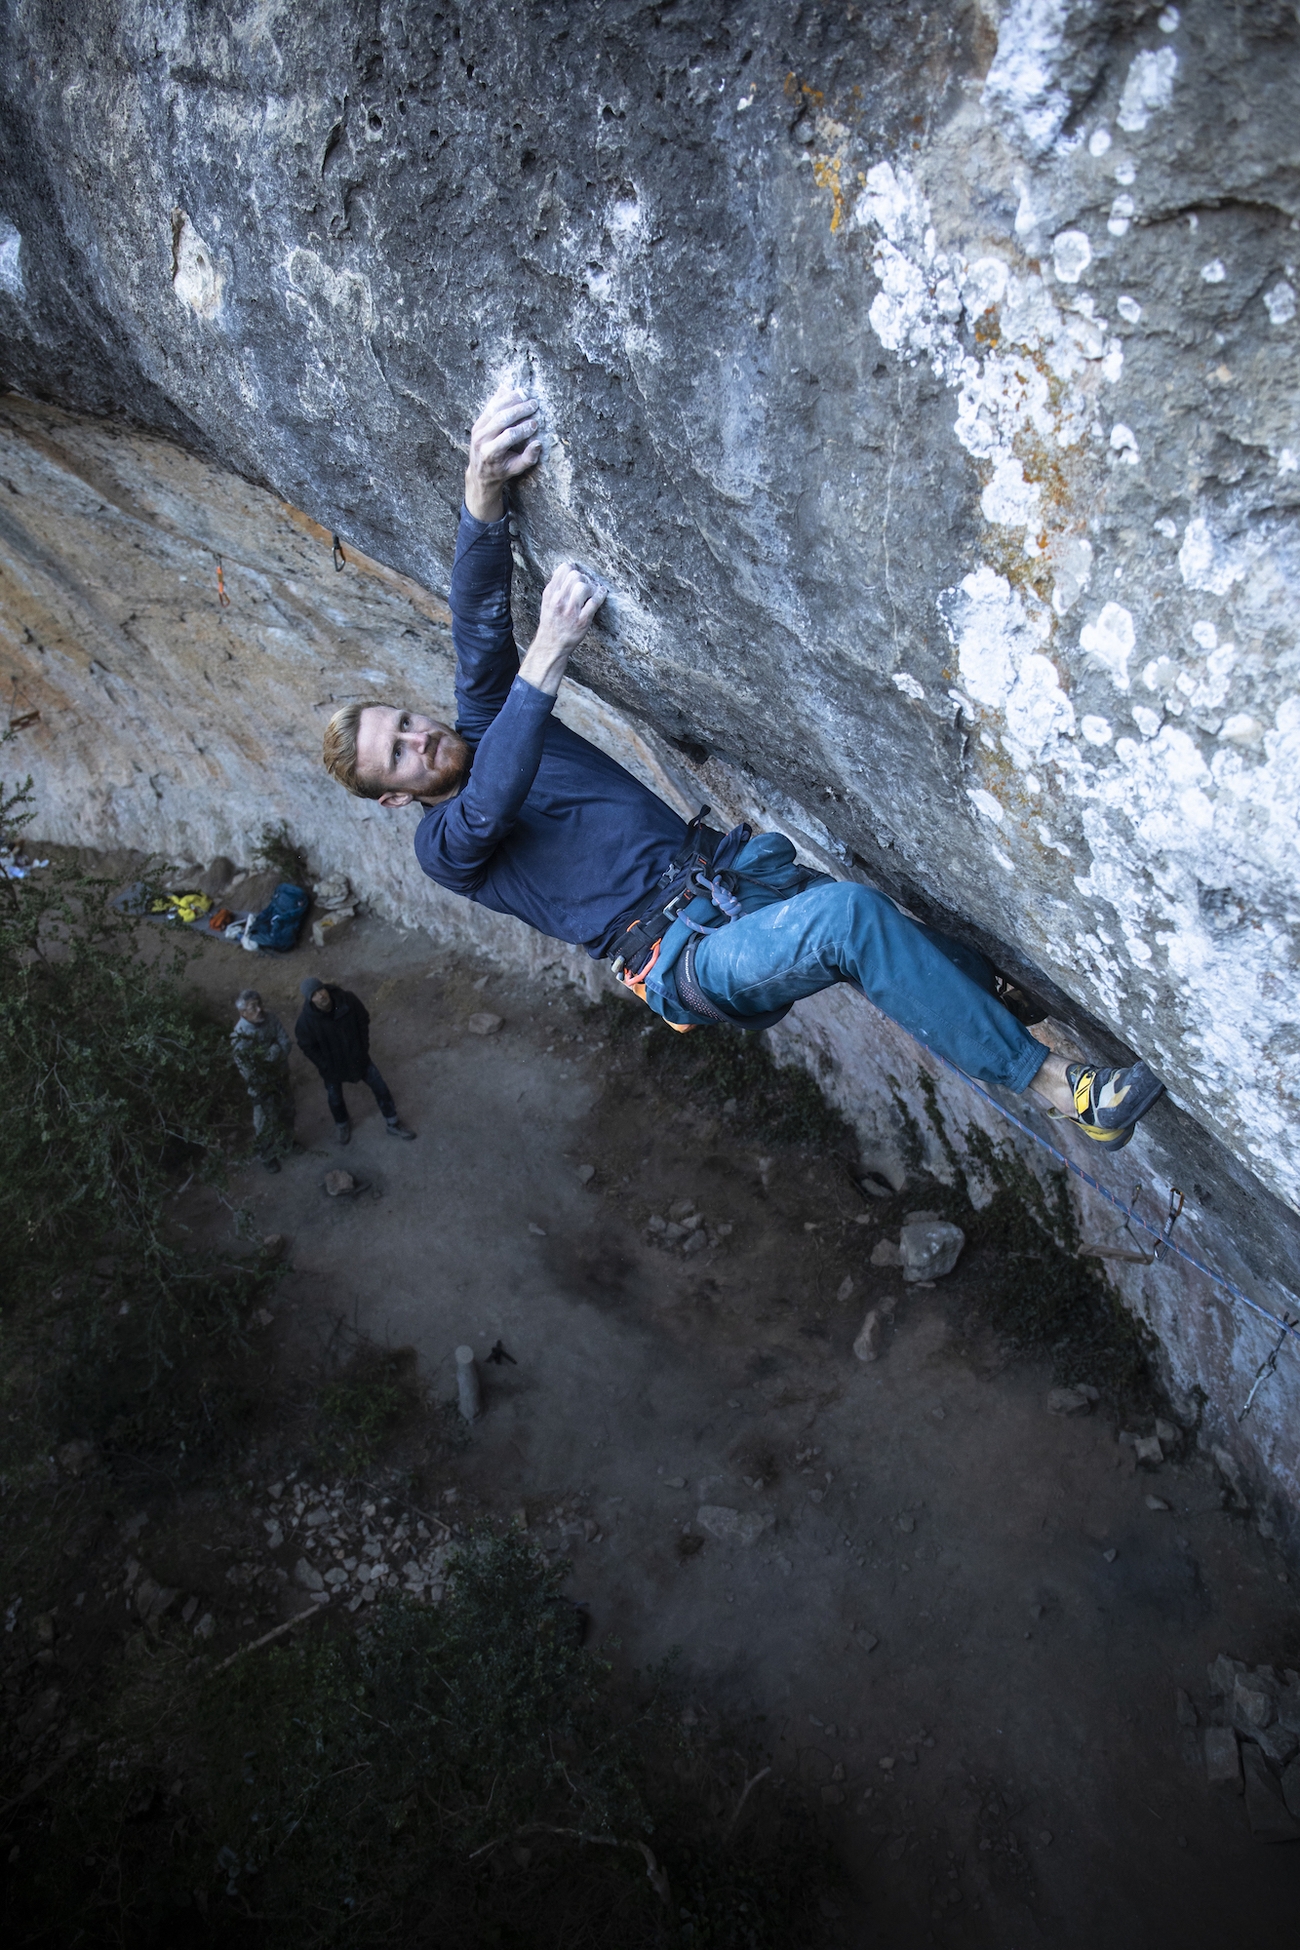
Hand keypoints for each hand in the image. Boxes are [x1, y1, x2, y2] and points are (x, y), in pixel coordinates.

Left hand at [465, 383, 542, 520]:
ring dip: (511, 399)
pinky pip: (489, 406)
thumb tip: (538, 444)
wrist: (479, 473)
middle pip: (501, 419)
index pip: (509, 435)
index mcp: (490, 453)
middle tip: (534, 404)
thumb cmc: (501, 471)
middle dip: (519, 410)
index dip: (523, 428)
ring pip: (494, 408)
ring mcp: (477, 429)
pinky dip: (501, 397)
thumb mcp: (516, 469)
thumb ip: (528, 458)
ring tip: (525, 395)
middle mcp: (481, 439)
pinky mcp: (477, 422)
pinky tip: (513, 391)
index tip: (536, 423)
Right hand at [518, 562, 607, 696]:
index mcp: (550, 593)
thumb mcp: (548, 602)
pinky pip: (594, 602)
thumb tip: (569, 570)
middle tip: (587, 584)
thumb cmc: (551, 623)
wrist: (551, 645)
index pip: (564, 569)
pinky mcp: (582, 620)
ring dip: (591, 586)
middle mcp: (558, 600)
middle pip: (575, 575)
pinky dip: (601, 595)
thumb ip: (556, 587)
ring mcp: (570, 611)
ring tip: (592, 591)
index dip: (574, 568)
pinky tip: (602, 593)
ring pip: (583, 586)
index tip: (579, 573)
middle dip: (584, 578)